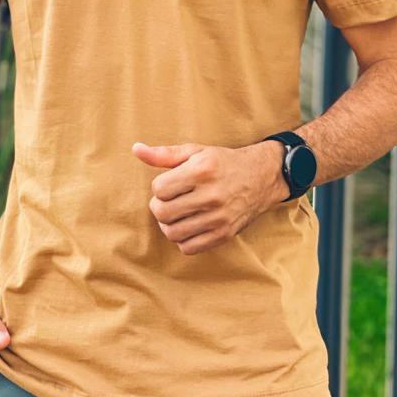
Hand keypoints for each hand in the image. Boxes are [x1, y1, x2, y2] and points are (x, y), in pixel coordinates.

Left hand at [131, 140, 287, 255]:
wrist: (260, 177)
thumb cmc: (221, 162)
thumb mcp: (195, 151)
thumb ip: (164, 154)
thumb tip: (136, 149)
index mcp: (202, 171)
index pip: (159, 189)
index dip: (159, 187)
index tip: (170, 183)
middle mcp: (211, 195)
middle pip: (162, 212)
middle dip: (159, 206)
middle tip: (169, 200)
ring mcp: (219, 217)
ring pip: (173, 233)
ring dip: (168, 224)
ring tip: (176, 213)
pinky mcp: (224, 234)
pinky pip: (189, 248)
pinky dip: (182, 239)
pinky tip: (188, 225)